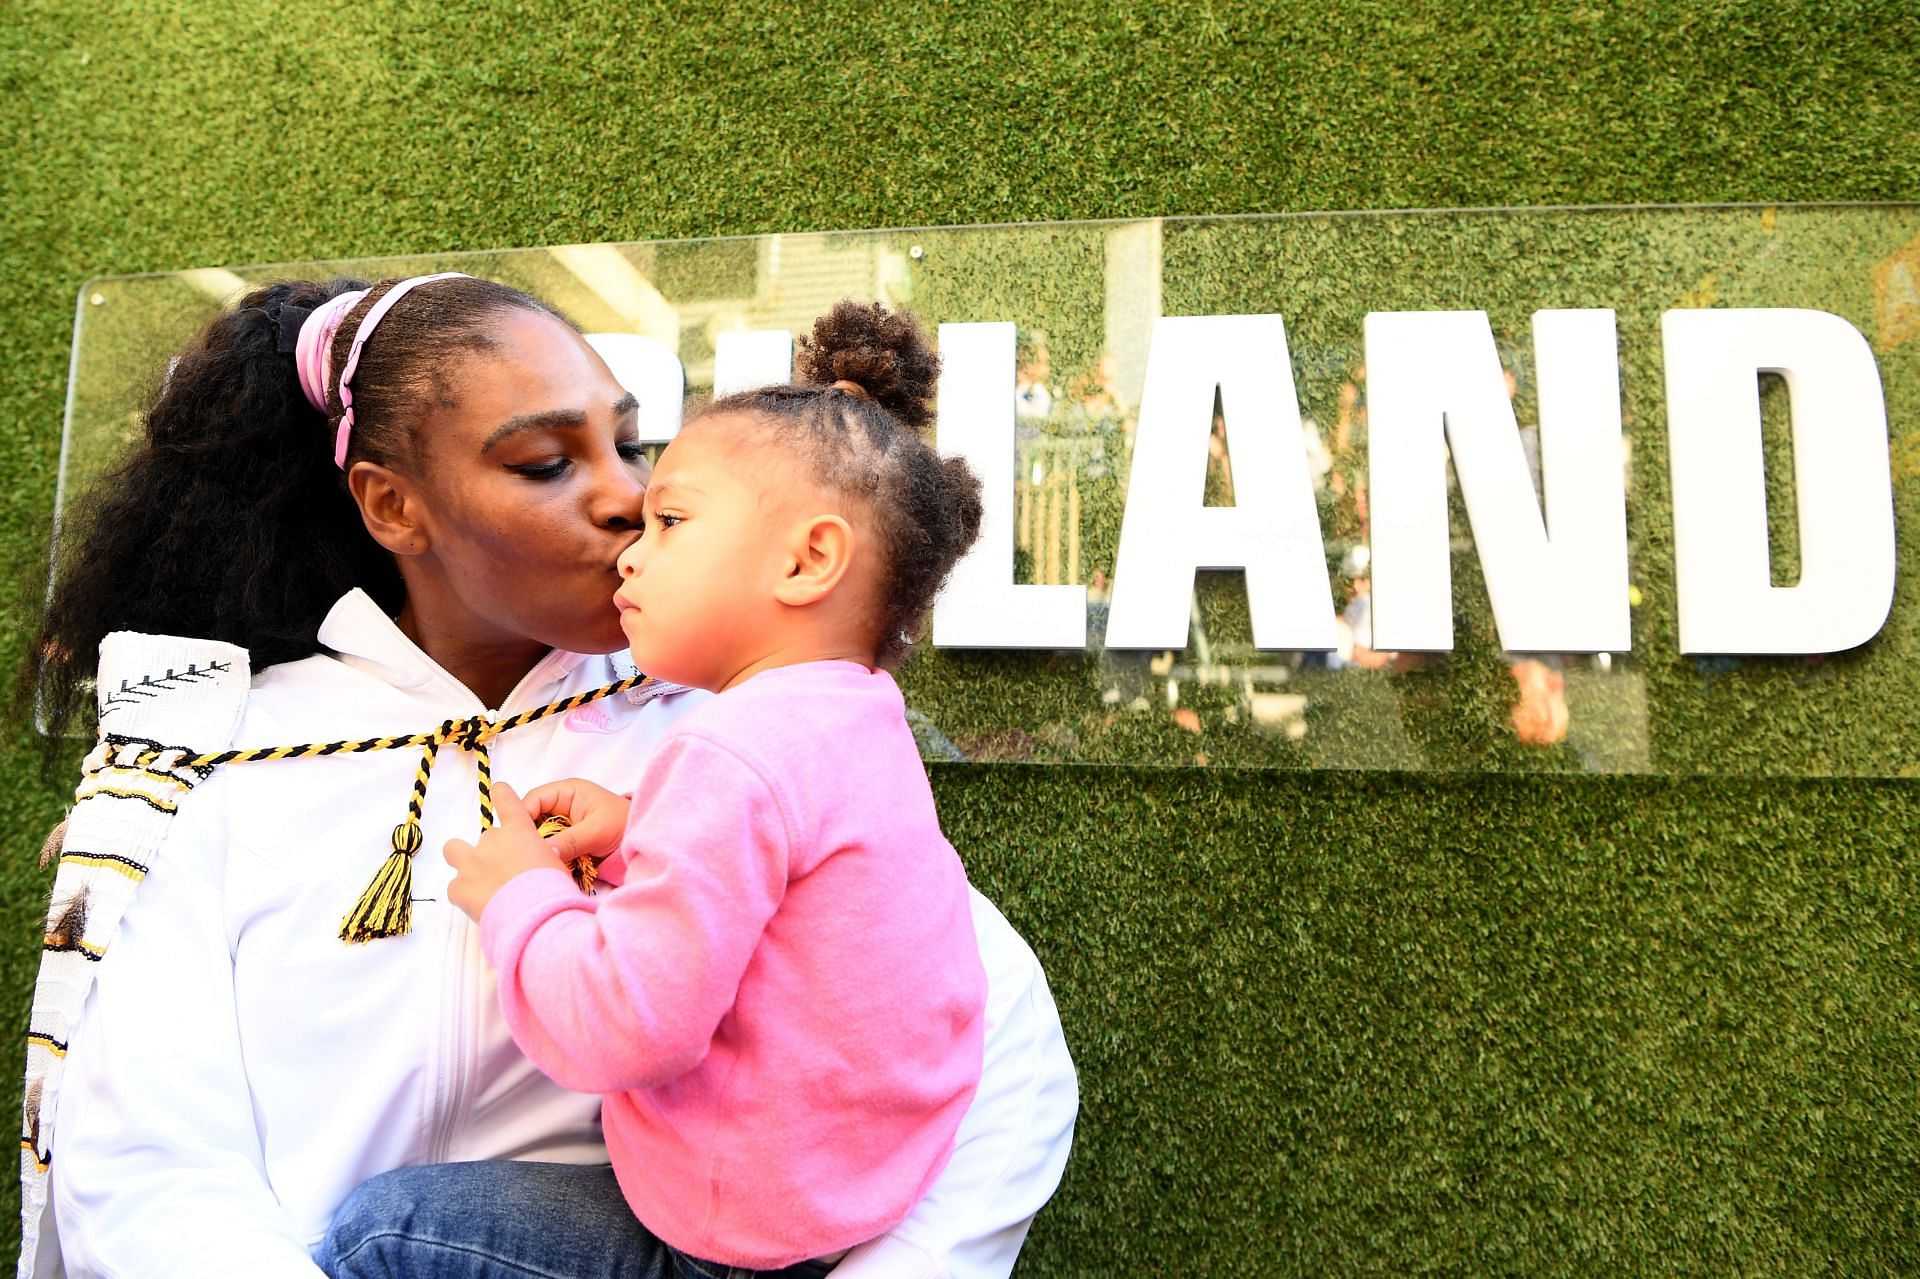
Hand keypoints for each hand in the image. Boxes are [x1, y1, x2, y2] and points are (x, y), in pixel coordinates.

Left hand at [445, 783, 566, 920]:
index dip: (501, 794)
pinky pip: (455, 887)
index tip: (498, 790)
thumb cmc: (553, 890)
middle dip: (493, 851)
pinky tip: (479, 905)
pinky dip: (465, 894)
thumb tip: (536, 858)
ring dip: (463, 860)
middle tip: (506, 872)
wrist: (534, 917)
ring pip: (454, 850)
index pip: (506, 800)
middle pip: (486, 836)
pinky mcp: (458, 888)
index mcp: (518, 831)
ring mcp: (471, 863)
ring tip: (477, 879)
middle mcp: (491, 841)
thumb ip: (540, 854)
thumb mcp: (556, 863)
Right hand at [520, 777, 630, 865]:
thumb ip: (570, 840)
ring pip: (539, 838)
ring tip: (535, 864)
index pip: (534, 799)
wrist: (646, 840)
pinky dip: (548, 859)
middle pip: (532, 820)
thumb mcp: (597, 830)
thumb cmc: (625, 824)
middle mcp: (561, 808)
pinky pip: (550, 851)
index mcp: (567, 792)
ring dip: (538, 850)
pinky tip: (546, 869)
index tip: (517, 836)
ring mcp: (563, 827)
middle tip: (525, 855)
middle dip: (529, 837)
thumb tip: (545, 853)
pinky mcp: (566, 844)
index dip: (522, 815)